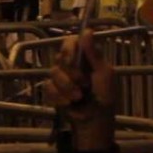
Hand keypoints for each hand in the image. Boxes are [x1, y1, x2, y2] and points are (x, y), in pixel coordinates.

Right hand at [44, 30, 117, 150]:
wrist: (94, 123)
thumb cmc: (104, 97)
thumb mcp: (104, 74)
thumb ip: (94, 53)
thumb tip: (87, 30)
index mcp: (85, 57)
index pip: (70, 41)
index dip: (70, 49)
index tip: (75, 59)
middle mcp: (71, 64)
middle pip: (60, 56)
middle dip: (71, 72)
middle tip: (83, 83)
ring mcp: (60, 78)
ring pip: (53, 72)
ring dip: (67, 87)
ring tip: (78, 97)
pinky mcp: (52, 91)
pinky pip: (48, 87)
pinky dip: (59, 96)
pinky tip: (68, 103)